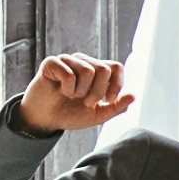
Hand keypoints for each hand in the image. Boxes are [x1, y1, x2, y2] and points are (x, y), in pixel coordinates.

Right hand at [16, 53, 135, 134]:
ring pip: (88, 71)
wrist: (45, 119)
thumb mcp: (97, 115)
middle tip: (86, 102)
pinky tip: (60, 91)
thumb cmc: (71, 114)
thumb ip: (116, 107)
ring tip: (71, 96)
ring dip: (80, 92)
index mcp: (97, 70)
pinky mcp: (52, 62)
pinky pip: (69, 73)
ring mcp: (68, 60)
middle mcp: (84, 62)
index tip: (108, 100)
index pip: (116, 67)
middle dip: (97, 92)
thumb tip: (133, 96)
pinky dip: (67, 88)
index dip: (116, 85)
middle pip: (104, 69)